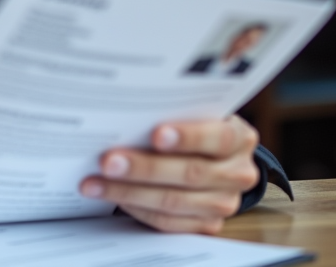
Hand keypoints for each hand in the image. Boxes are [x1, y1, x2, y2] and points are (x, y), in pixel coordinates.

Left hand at [78, 116, 259, 234]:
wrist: (215, 156)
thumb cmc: (196, 124)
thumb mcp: (195, 111)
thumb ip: (175, 111)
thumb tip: (127, 110)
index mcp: (240, 138)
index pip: (218, 138)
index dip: (188, 137)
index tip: (156, 134)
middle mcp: (238, 173)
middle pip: (190, 174)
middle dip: (145, 168)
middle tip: (109, 161)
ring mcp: (223, 203)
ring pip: (173, 202)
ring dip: (129, 192)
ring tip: (95, 182)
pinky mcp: (206, 224)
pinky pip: (168, 222)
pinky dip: (137, 209)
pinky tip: (112, 197)